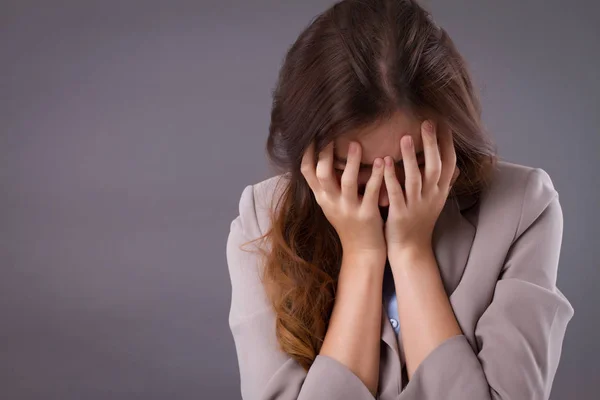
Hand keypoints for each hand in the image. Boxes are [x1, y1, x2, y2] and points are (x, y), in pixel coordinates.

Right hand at [301, 140, 385, 260]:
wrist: (362, 252)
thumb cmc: (349, 223)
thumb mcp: (332, 204)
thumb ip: (327, 183)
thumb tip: (323, 154)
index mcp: (322, 197)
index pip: (306, 171)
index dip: (307, 151)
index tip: (311, 132)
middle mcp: (332, 202)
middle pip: (322, 174)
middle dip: (326, 153)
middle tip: (333, 132)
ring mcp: (349, 209)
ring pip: (347, 182)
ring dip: (352, 162)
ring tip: (356, 144)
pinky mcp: (367, 215)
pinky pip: (371, 192)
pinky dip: (376, 176)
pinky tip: (382, 162)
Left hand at [383, 120, 459, 257]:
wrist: (411, 250)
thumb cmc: (420, 222)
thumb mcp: (435, 201)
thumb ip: (443, 183)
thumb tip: (456, 166)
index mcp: (440, 192)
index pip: (449, 164)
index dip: (447, 144)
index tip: (444, 123)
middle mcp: (431, 197)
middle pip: (434, 167)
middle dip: (431, 144)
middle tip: (427, 123)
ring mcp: (416, 206)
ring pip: (415, 178)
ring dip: (409, 157)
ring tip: (404, 137)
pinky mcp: (400, 215)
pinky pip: (396, 192)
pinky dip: (391, 177)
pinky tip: (384, 162)